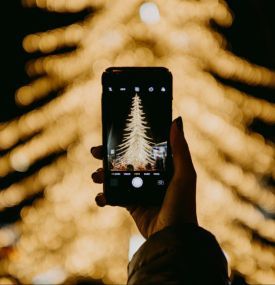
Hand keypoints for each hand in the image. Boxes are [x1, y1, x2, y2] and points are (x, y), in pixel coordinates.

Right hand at [91, 117, 197, 238]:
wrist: (172, 235)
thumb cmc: (182, 203)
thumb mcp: (184, 174)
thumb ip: (180, 149)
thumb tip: (177, 121)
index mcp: (162, 167)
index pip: (142, 150)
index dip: (127, 143)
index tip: (114, 136)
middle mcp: (149, 177)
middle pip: (125, 162)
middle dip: (109, 157)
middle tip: (96, 152)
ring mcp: (139, 190)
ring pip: (116, 178)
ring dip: (103, 175)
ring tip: (96, 176)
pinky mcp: (131, 204)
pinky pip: (113, 197)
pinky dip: (104, 196)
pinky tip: (101, 197)